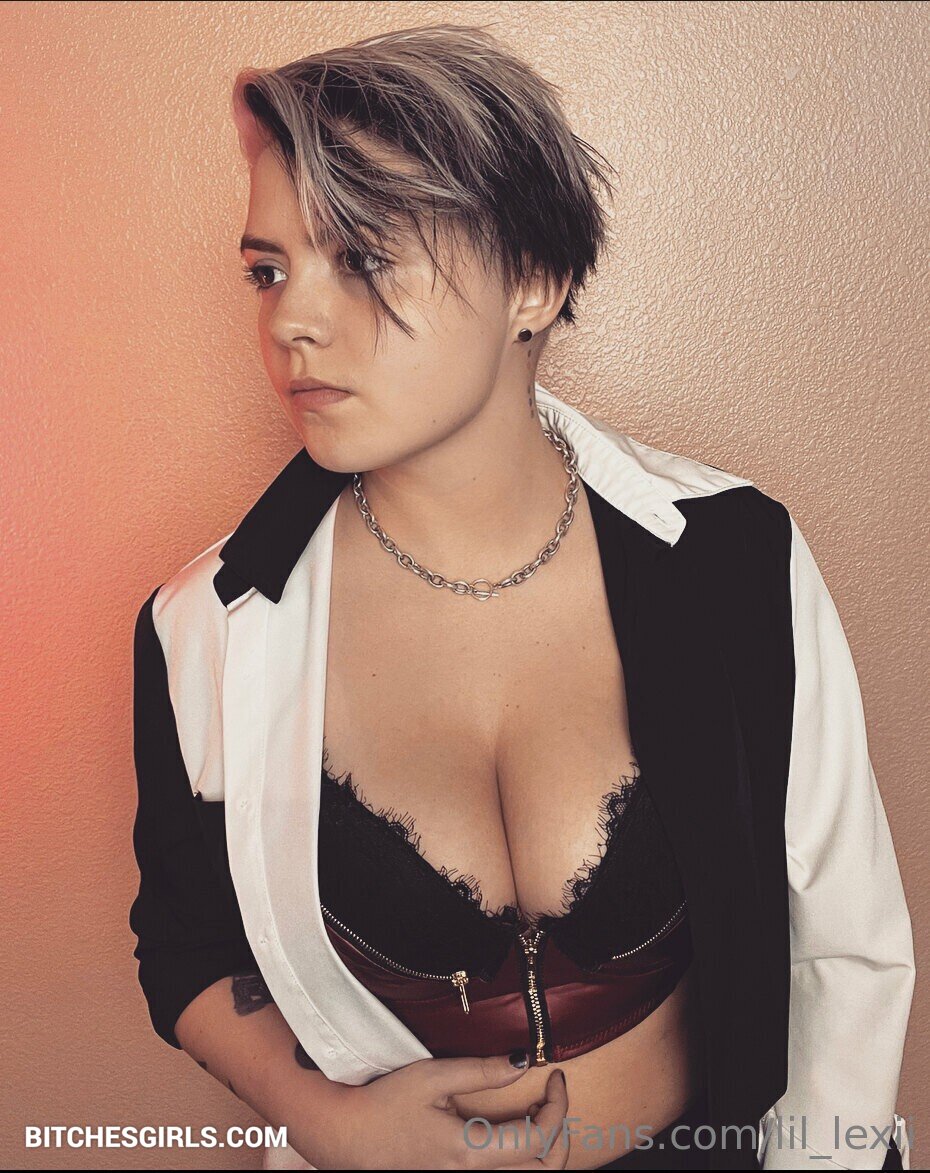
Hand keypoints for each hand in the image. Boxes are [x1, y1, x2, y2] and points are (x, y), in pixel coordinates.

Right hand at [299, 1051, 570, 1169]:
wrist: (346, 1136)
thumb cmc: (383, 1104)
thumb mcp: (431, 1076)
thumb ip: (480, 1070)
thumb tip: (522, 1060)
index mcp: (467, 1151)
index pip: (538, 1139)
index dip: (558, 1106)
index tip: (554, 1076)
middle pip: (544, 1170)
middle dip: (560, 1131)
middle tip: (553, 1097)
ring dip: (544, 1149)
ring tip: (535, 1113)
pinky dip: (522, 1160)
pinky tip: (512, 1134)